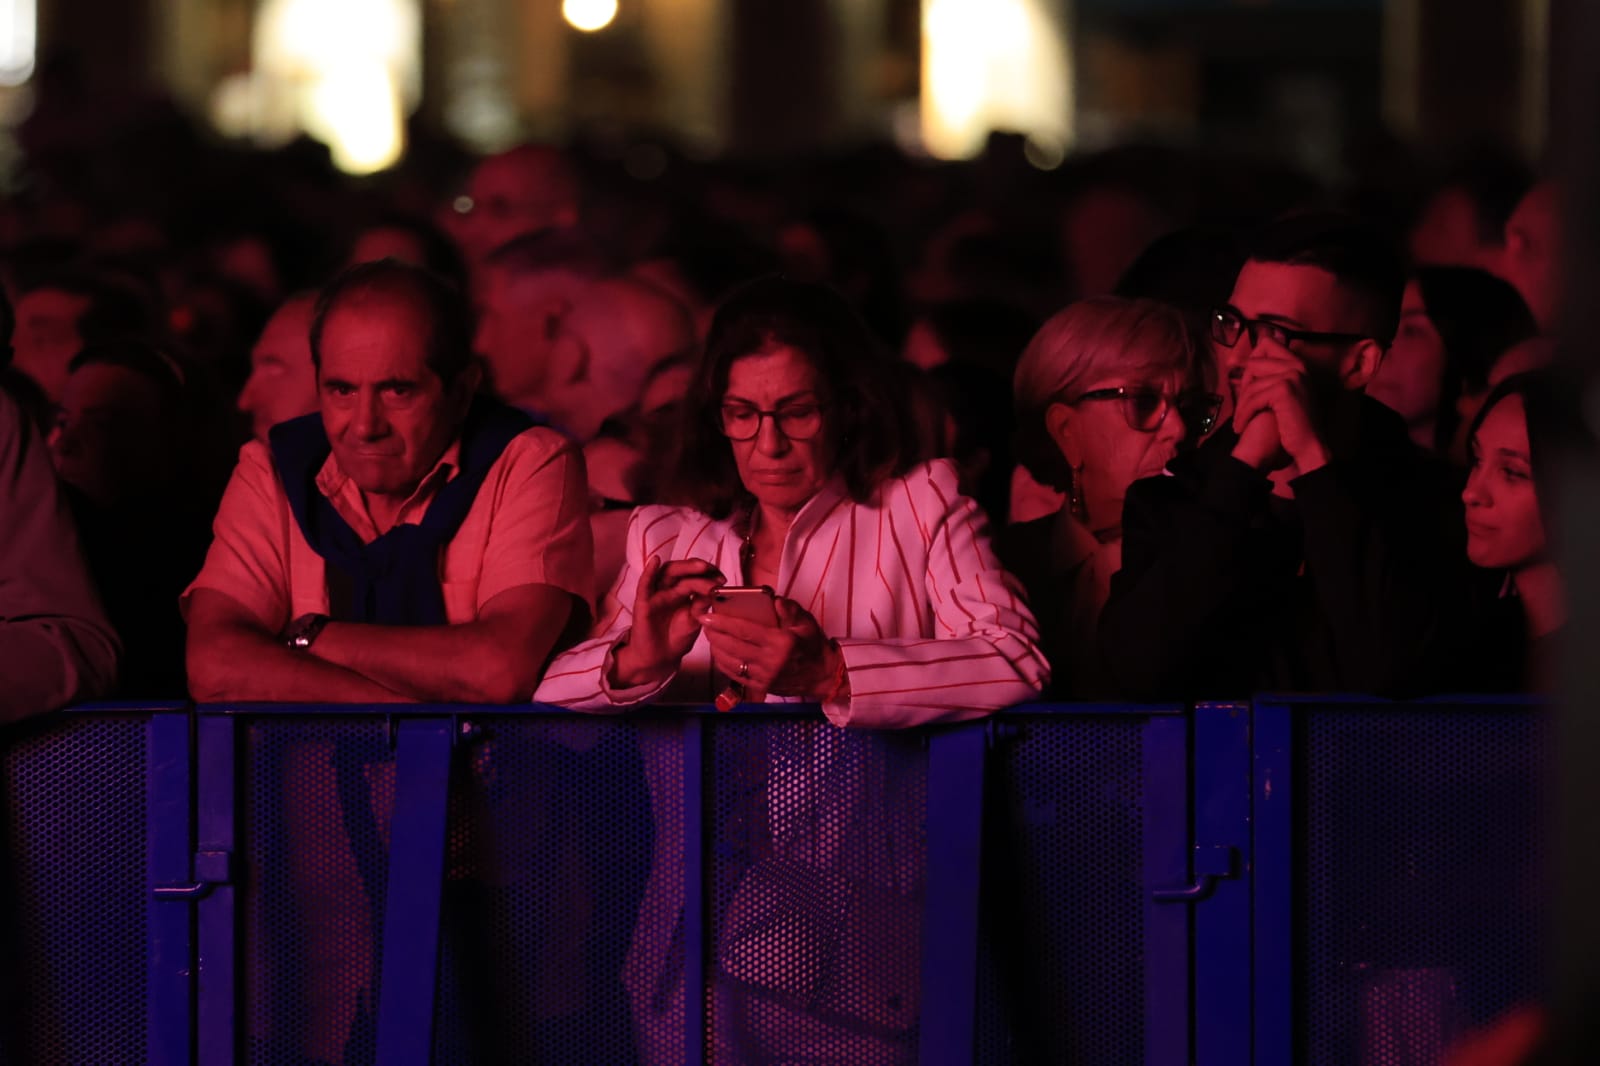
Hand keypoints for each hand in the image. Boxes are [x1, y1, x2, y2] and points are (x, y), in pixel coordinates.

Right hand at [611, 556, 722, 686]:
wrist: (661, 659)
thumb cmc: (677, 638)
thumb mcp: (695, 620)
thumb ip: (702, 605)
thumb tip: (715, 589)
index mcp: (683, 592)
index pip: (695, 575)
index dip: (708, 574)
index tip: (722, 578)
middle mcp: (669, 589)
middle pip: (681, 570)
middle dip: (697, 568)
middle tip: (711, 570)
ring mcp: (656, 594)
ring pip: (666, 573)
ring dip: (682, 567)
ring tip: (700, 567)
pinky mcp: (643, 603)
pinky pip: (644, 585)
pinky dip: (649, 572)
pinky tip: (655, 562)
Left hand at [699, 596, 841, 702]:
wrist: (822, 675)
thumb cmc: (813, 646)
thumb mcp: (805, 622)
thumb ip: (789, 609)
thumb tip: (773, 600)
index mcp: (781, 642)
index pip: (745, 630)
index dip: (723, 622)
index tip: (707, 616)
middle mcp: (771, 661)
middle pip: (733, 646)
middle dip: (714, 634)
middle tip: (704, 623)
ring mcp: (765, 676)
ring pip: (731, 662)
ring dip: (716, 648)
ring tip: (710, 636)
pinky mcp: (762, 686)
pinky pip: (736, 675)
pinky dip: (723, 664)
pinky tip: (719, 653)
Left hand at [1230, 339, 1331, 474]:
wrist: (1309, 445)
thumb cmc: (1293, 422)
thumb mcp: (1285, 393)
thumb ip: (1271, 376)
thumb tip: (1246, 362)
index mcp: (1298, 363)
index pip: (1267, 343)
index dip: (1251, 360)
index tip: (1244, 382)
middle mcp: (1297, 365)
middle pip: (1254, 362)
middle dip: (1243, 386)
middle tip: (1242, 406)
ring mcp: (1292, 376)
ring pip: (1251, 385)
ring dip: (1241, 406)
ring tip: (1238, 422)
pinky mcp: (1284, 390)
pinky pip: (1252, 399)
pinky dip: (1243, 415)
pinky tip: (1240, 427)